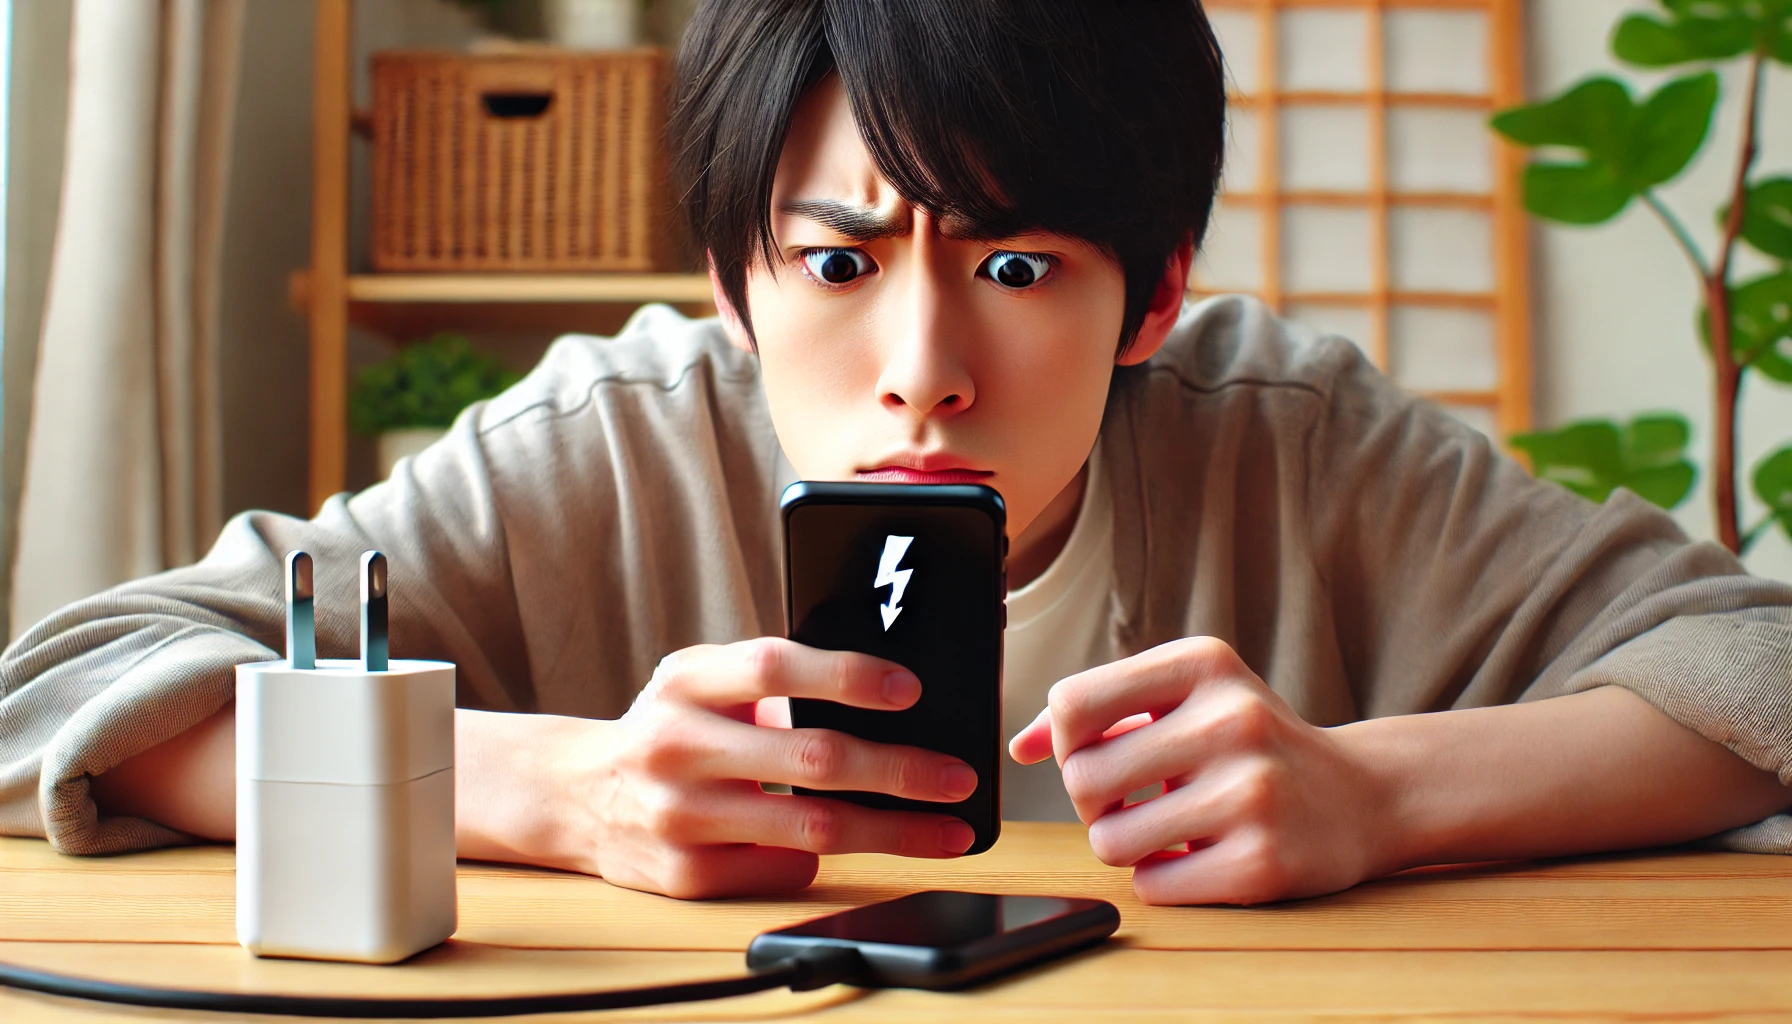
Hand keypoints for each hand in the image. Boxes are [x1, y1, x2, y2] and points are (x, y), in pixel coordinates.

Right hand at [563, 638, 977, 898]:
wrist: (575, 795)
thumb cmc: (668, 728)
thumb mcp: (700, 683)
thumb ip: (769, 680)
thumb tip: (880, 693)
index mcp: (688, 680)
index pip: (773, 667)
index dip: (846, 676)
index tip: (910, 690)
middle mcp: (678, 743)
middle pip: (812, 758)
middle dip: (901, 771)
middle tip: (957, 777)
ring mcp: (680, 813)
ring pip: (811, 827)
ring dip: (893, 831)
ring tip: (946, 829)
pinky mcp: (686, 873)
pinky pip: (784, 868)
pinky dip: (823, 857)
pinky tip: (851, 846)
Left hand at [1009, 637, 1396, 904]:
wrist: (1360, 796)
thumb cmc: (1248, 743)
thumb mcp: (1185, 697)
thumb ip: (1098, 711)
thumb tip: (1019, 747)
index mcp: (1204, 664)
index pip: (1073, 703)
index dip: (1068, 739)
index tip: (1099, 749)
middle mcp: (1233, 719)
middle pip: (1081, 777)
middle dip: (1092, 799)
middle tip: (1133, 799)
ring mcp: (1253, 793)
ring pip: (1109, 839)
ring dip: (1124, 843)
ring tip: (1166, 828)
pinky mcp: (1264, 863)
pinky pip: (1153, 884)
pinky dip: (1162, 878)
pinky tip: (1199, 856)